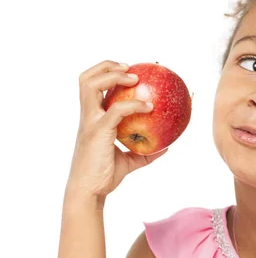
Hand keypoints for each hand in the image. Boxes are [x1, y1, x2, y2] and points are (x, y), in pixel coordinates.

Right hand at [66, 60, 167, 201]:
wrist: (90, 191)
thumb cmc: (104, 176)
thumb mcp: (128, 162)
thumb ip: (144, 153)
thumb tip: (165, 147)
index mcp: (92, 119)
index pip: (93, 87)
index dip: (107, 73)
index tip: (129, 72)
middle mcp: (88, 116)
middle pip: (86, 79)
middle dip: (107, 66)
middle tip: (131, 68)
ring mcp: (90, 122)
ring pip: (92, 85)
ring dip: (114, 76)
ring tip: (136, 77)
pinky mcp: (98, 131)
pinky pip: (117, 110)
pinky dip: (135, 104)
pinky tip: (150, 107)